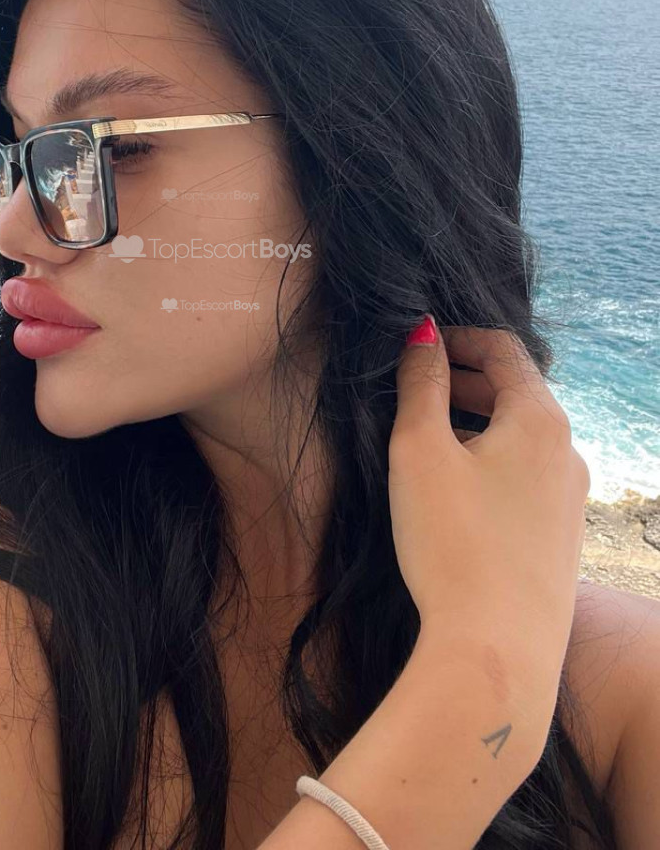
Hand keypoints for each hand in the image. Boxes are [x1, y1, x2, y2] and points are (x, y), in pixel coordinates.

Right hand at [389, 317, 590, 683]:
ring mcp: (571, 497)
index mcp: (539, 419)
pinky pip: (527, 476)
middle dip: (463, 381)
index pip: (503, 349)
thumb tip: (424, 333)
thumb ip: (421, 383)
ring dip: (476, 423)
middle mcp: (567, 451)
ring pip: (521, 436)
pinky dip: (492, 460)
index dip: (456, 337)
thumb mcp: (418, 450)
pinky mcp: (562, 536)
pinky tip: (456, 490)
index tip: (416, 345)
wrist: (497, 651)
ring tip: (427, 439)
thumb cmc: (452, 543)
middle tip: (413, 388)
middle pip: (516, 391)